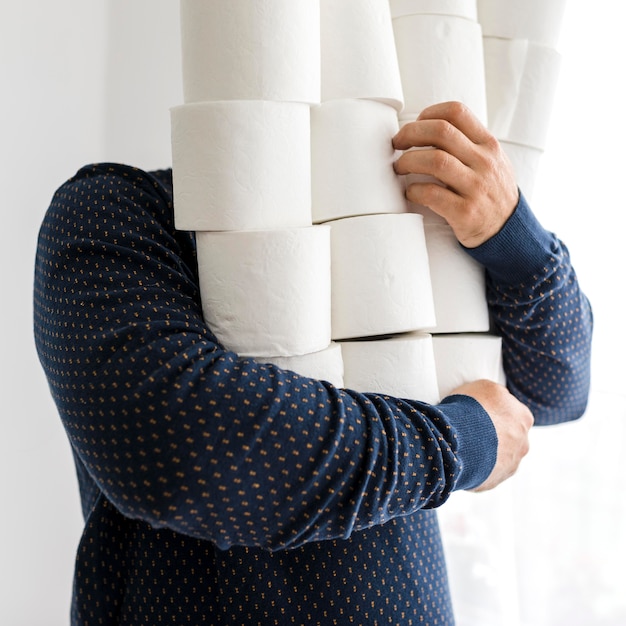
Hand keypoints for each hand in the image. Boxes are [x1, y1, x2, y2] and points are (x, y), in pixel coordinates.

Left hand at [392, 101, 518, 247]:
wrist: (509, 230)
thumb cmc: (491, 192)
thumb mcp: (491, 160)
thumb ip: (468, 144)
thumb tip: (426, 129)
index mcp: (488, 145)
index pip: (456, 112)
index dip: (428, 113)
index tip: (414, 125)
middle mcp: (484, 163)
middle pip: (441, 131)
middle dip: (410, 133)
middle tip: (397, 144)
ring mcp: (476, 188)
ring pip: (435, 161)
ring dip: (408, 161)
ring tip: (399, 167)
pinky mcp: (465, 213)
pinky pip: (431, 194)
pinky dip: (413, 190)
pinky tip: (410, 192)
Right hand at [450, 379, 533, 491]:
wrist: (461, 438)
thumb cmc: (472, 407)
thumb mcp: (485, 387)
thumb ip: (497, 395)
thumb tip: (499, 399)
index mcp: (524, 418)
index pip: (513, 415)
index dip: (495, 413)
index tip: (479, 414)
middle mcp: (523, 443)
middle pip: (509, 438)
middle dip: (493, 435)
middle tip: (472, 431)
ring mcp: (511, 464)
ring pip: (498, 458)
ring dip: (486, 453)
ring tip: (464, 447)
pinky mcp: (496, 479)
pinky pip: (486, 473)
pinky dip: (477, 467)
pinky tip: (463, 460)